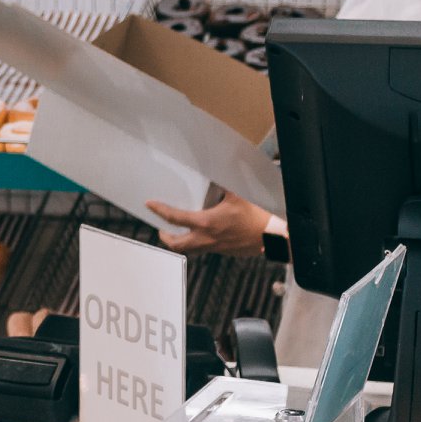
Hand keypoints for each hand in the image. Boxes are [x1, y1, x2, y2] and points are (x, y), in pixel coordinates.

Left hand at [146, 193, 270, 257]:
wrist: (270, 237)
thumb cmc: (255, 217)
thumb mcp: (237, 195)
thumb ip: (222, 183)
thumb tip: (215, 170)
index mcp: (206, 223)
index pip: (175, 218)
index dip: (160, 210)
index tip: (150, 205)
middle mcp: (206, 238)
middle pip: (177, 244)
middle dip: (166, 237)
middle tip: (161, 228)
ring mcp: (214, 247)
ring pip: (189, 250)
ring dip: (180, 242)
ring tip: (177, 233)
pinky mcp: (222, 251)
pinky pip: (204, 250)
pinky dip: (196, 243)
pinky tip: (201, 234)